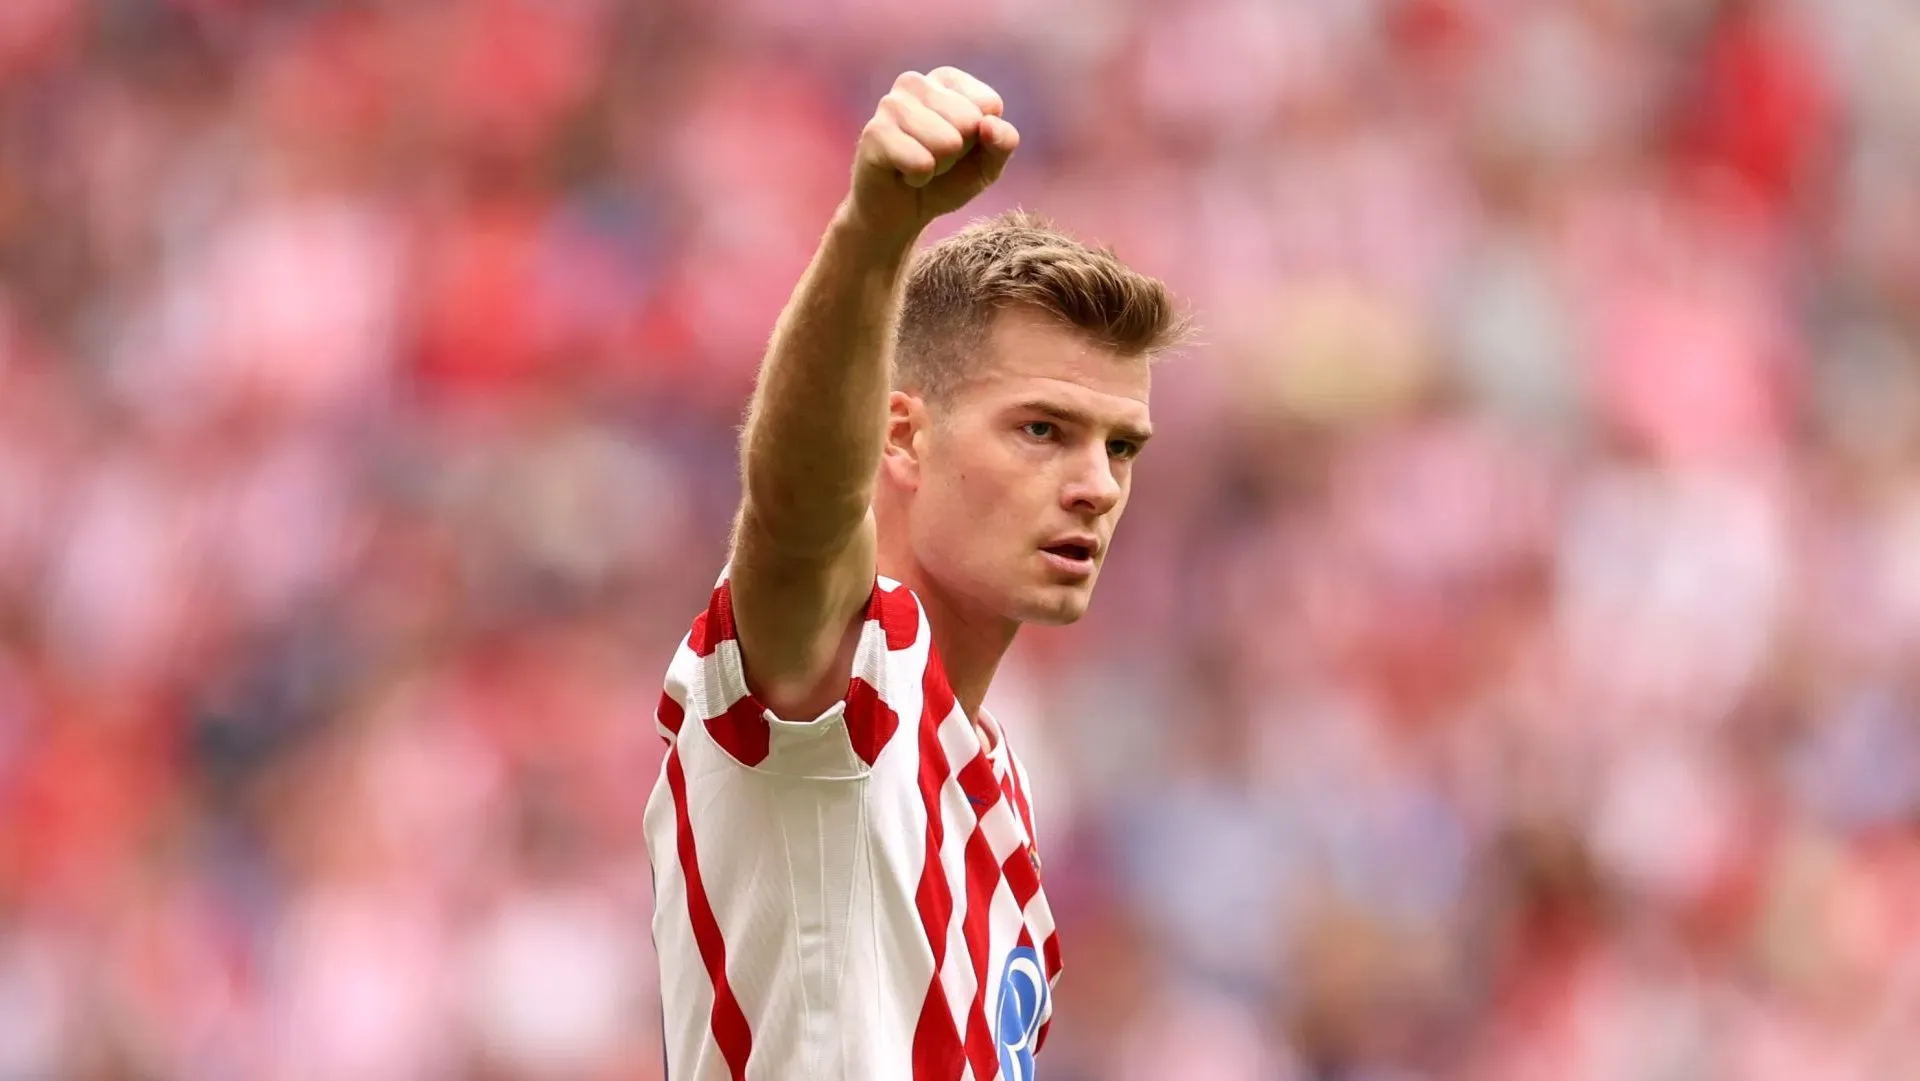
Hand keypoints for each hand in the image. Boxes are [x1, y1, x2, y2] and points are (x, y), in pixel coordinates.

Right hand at [845, 68, 1020, 239]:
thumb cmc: (944, 181)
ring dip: (939, 166)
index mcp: (946, 79)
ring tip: (920, 165)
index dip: (981, 138)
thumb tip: (990, 125)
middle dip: (958, 153)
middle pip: (969, 121)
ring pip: (947, 142)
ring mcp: (892, 104)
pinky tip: (903, 173)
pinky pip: (921, 162)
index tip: (959, 147)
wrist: (899, 213)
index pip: (989, 104)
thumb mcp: (986, 166)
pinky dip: (919, 178)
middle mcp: (916, 83)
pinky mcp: (874, 132)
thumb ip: (1003, 143)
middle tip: (935, 159)